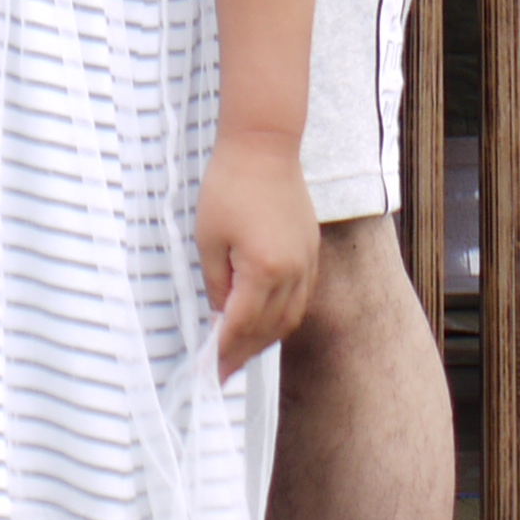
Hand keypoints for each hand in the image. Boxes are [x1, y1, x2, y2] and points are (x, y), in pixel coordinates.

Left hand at [195, 135, 319, 375]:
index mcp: (263, 270)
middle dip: (245, 352)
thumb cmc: (228, 186)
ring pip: (289, 317)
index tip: (212, 373)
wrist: (263, 146)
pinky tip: (264, 320)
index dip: (226, 352)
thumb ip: (216, 282)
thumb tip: (220, 314)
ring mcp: (307, 263)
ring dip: (265, 337)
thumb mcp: (208, 238)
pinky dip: (281, 316)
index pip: (242, 325)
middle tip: (224, 369)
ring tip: (241, 350)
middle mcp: (293, 273)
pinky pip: (300, 298)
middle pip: (270, 328)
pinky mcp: (311, 252)